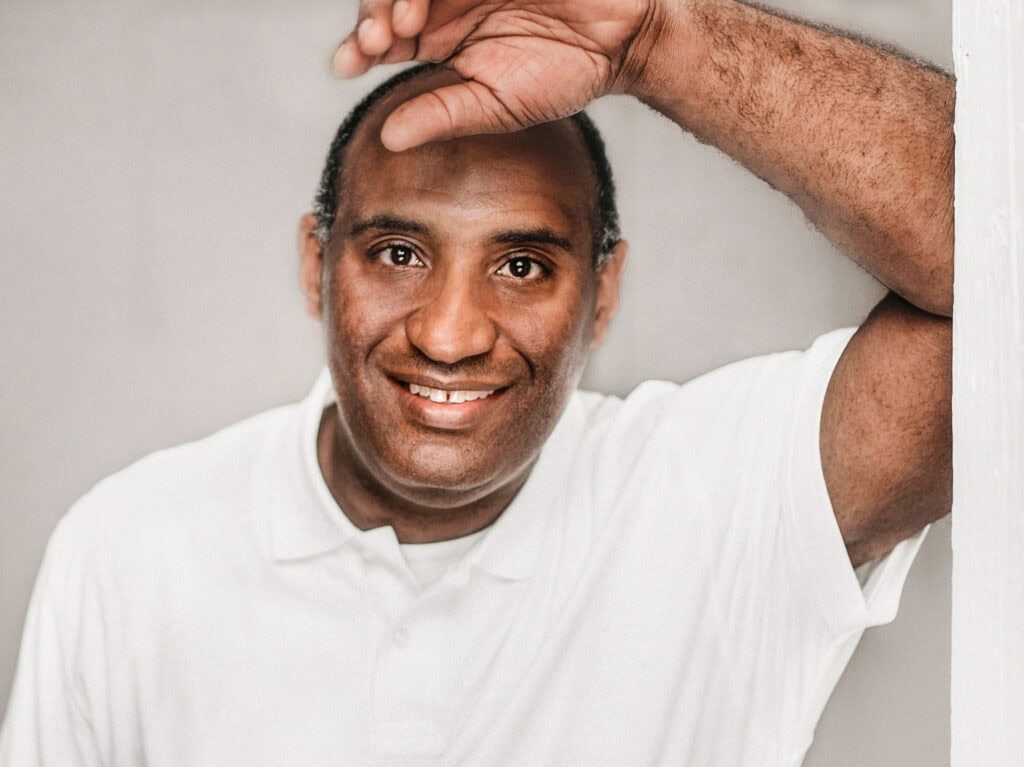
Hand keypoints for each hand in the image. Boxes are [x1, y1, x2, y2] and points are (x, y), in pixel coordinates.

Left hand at [333, 0, 657, 150]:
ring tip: (404, 19)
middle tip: (378, 39)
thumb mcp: (497, 106)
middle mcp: (447, 4)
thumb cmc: (567, 73)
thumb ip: (443, 115)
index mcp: (442, 41)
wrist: (626, 38)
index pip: (383, 38)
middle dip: (372, 15)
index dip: (359, 45)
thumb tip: (387, 138)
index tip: (349, 62)